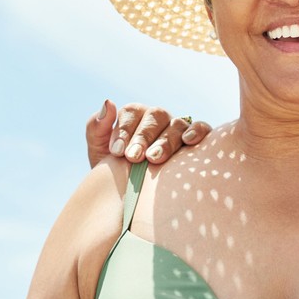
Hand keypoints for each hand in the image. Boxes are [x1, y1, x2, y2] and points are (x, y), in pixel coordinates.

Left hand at [85, 100, 211, 166]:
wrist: (130, 196)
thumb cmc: (114, 170)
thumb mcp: (99, 151)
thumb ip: (96, 128)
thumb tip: (109, 102)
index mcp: (135, 116)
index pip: (131, 113)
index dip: (124, 130)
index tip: (116, 152)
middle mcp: (158, 119)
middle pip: (155, 117)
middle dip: (143, 137)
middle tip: (133, 158)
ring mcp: (177, 128)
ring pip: (176, 125)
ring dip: (166, 140)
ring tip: (154, 158)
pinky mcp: (195, 140)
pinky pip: (202, 128)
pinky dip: (198, 131)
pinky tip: (188, 141)